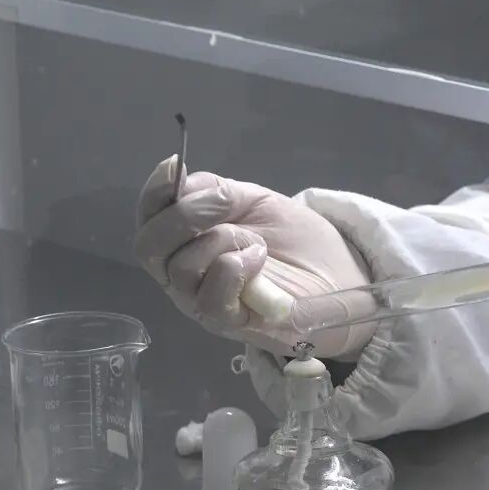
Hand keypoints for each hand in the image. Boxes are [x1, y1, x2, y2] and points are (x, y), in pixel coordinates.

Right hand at [134, 156, 373, 358]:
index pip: (149, 217)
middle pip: (149, 246)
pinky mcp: (227, 323)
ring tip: (256, 242)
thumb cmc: (295, 242)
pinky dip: (234, 269)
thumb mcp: (255, 203)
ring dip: (221, 241)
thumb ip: (215, 191)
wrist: (339, 278)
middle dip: (182, 215)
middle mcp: (183, 273)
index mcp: (185, 240)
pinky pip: (210, 298)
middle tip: (221, 201)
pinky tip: (258, 259)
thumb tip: (180, 180)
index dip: (155, 191)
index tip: (173, 166)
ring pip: (180, 269)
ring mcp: (201, 301)